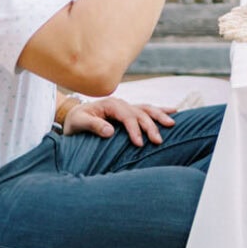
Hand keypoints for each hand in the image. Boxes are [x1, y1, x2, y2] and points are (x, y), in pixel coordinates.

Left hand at [60, 93, 180, 145]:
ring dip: (160, 116)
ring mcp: (127, 106)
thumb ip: (93, 125)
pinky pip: (147, 110)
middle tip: (158, 140)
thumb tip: (110, 131)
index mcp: (110, 104)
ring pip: (147, 109)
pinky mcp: (129, 112)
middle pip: (140, 112)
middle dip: (150, 126)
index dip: (134, 129)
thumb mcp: (79, 122)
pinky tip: (172, 112)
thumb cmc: (76, 121)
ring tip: (172, 124)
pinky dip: (160, 111)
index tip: (139, 144)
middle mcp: (121, 103)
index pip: (127, 116)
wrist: (74, 115)